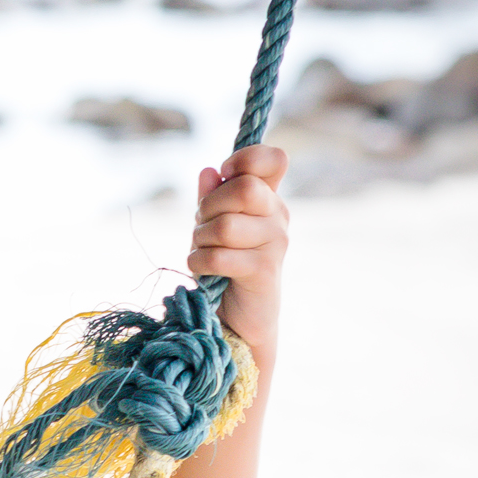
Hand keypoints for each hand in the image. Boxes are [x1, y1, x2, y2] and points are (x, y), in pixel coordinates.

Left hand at [186, 145, 287, 379]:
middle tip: (201, 226)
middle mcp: (278, 216)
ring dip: (200, 239)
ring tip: (201, 251)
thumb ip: (212, 198)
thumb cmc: (224, 267)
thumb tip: (208, 172)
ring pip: (227, 225)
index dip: (245, 159)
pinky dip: (200, 261)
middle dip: (209, 206)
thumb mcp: (212, 227)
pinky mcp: (264, 270)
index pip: (273, 159)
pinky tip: (202, 268)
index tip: (224, 175)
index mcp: (268, 198)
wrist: (239, 319)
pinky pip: (220, 256)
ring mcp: (276, 242)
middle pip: (245, 188)